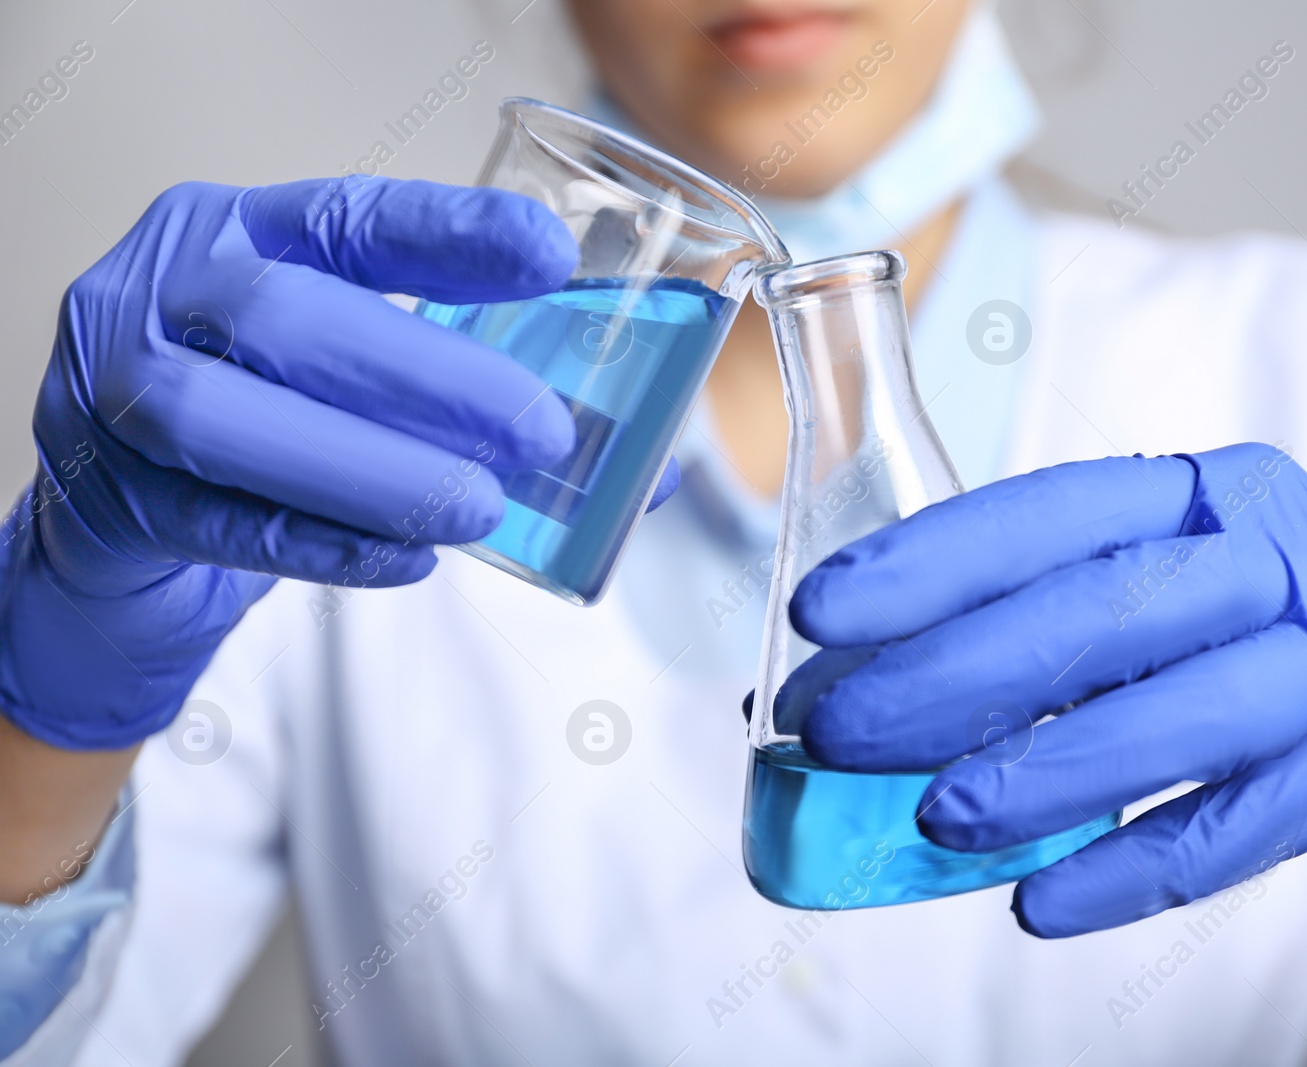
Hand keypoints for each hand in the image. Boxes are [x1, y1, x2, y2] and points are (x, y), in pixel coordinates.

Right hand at [0, 177, 582, 749]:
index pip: (349, 217)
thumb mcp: (350, 365)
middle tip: (546, 433)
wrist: (121, 500)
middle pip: (288, 319)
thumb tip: (652, 468)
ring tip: (484, 509)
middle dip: (429, 377)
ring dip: (374, 470)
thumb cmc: (268, 412)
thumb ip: (474, 392)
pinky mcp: (112, 499)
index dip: (451, 234)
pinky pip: (219, 524)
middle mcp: (167, 294)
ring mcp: (114, 394)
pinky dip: (324, 544)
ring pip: (229, 423)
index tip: (553, 256)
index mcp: (241, 231)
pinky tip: (410, 558)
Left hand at [786, 443, 1306, 933]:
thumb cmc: (1254, 625)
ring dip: (1043, 773)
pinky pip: (1231, 831)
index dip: (932, 559)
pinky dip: (1128, 870)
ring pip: (1178, 717)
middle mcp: (1273, 562)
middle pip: (1105, 610)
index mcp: (1205, 493)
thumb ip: (1040, 611)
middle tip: (839, 730)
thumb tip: (858, 677)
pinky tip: (1038, 903)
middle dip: (955, 673)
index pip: (1053, 512)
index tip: (822, 610)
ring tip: (934, 817)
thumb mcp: (1168, 576)